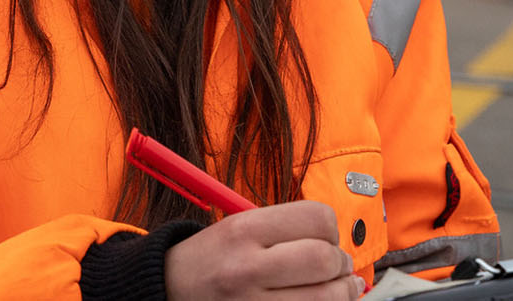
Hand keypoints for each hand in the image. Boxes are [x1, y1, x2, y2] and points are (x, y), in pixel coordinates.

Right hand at [164, 200, 363, 299]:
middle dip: (341, 264)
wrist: (170, 291)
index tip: (328, 238)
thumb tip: (337, 243)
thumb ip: (284, 228)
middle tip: (339, 266)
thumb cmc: (210, 259)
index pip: (317, 218)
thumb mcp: (237, 226)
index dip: (331, 229)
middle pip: (324, 259)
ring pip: (325, 298)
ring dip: (342, 293)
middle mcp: (248, 267)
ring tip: (339, 288)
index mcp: (244, 229)